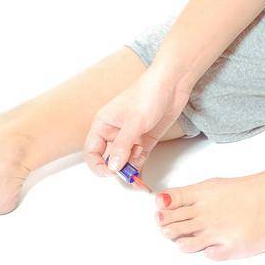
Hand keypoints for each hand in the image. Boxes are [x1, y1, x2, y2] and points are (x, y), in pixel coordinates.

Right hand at [82, 66, 189, 184]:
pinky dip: (140, 169)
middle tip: (128, 179)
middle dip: (116, 171)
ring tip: (139, 181)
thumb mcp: (134, 122)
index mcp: (103, 124)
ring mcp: (130, 137)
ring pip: (124, 161)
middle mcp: (114, 132)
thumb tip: (112, 167)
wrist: (172, 84)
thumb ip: (122, 146)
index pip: (92, 151)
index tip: (110, 174)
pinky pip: (138, 159)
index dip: (98, 165)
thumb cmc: (148, 93)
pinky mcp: (144, 140)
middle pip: (108, 159)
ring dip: (130, 171)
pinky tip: (143, 178)